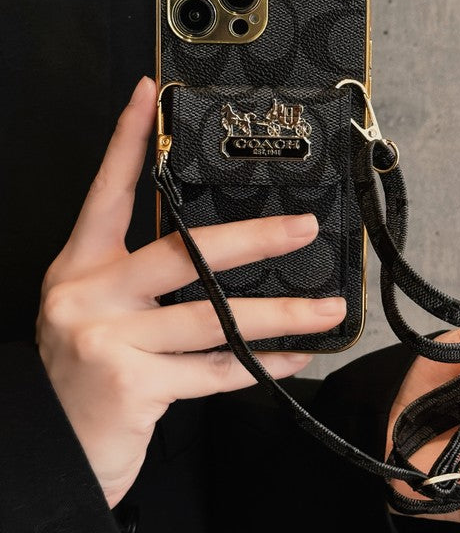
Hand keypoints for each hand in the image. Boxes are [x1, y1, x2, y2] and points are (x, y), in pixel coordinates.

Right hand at [35, 76, 345, 507]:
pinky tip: (294, 357)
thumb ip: (146, 281)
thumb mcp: (100, 311)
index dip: (126, 140)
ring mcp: (109, 339)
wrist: (48, 449)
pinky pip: (215, 371)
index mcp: (82, 267)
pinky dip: (260, 365)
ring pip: (214, 318)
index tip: (148, 94)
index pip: (107, 191)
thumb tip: (224, 253)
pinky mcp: (132, 385)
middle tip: (304, 229)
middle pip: (181, 252)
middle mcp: (91, 295)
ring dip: (281, 315)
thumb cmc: (85, 373)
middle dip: (253, 240)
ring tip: (327, 310)